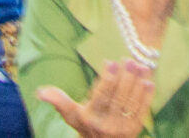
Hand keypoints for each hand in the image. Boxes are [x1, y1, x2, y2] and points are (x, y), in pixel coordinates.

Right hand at [36, 59, 153, 137]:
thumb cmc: (85, 125)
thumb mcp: (71, 115)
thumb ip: (59, 101)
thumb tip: (39, 91)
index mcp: (89, 118)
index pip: (100, 96)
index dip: (107, 79)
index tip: (111, 61)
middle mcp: (105, 125)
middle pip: (117, 98)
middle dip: (125, 77)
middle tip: (129, 59)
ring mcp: (121, 129)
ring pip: (130, 103)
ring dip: (137, 83)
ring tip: (141, 66)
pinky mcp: (134, 130)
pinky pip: (141, 111)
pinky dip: (146, 97)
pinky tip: (149, 82)